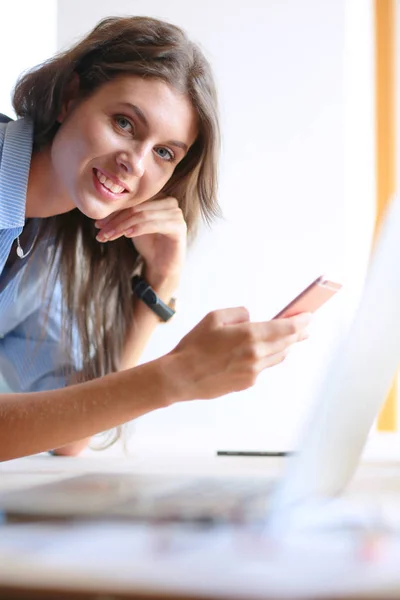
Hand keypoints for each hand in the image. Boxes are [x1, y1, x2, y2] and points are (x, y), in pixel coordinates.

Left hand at [95, 197, 185, 288]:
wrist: (162, 265)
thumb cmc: (149, 244)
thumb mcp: (132, 227)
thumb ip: (122, 216)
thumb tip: (100, 212)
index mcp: (158, 197)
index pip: (132, 202)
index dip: (113, 212)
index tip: (97, 224)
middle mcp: (169, 202)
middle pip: (136, 207)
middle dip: (115, 220)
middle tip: (100, 231)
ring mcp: (176, 214)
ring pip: (142, 215)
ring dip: (122, 226)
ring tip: (108, 236)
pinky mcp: (179, 227)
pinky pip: (153, 224)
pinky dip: (138, 229)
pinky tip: (126, 235)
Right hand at [168, 308, 311, 400]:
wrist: (181, 376)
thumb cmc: (194, 345)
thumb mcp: (215, 317)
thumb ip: (239, 314)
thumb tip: (252, 318)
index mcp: (249, 335)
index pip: (286, 328)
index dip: (302, 321)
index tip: (309, 316)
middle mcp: (256, 355)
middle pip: (287, 343)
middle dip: (298, 333)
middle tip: (306, 327)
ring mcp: (253, 371)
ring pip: (278, 356)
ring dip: (285, 346)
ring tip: (290, 339)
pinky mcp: (247, 382)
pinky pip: (264, 367)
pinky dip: (267, 357)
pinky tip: (264, 353)